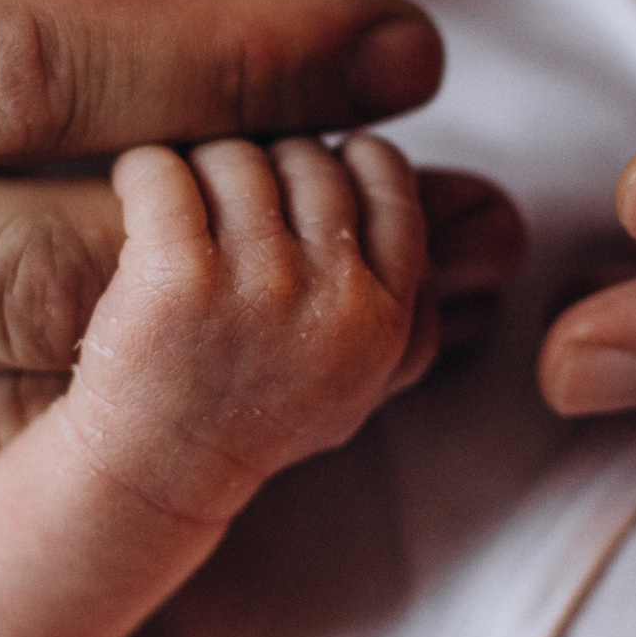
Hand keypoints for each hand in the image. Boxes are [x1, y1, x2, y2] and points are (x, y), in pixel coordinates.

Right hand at [0, 0, 513, 564]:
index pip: (10, 71)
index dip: (235, 56)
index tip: (402, 42)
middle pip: (36, 260)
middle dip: (256, 208)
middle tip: (404, 160)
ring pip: (28, 399)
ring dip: (218, 330)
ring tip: (348, 251)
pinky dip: (121, 417)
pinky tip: (207, 344)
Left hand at [58, 135, 428, 526]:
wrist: (154, 478)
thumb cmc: (253, 408)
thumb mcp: (360, 369)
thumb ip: (418, 296)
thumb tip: (497, 225)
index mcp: (385, 319)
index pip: (387, 184)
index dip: (343, 163)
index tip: (305, 174)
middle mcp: (333, 302)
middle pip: (309, 160)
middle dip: (267, 166)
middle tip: (229, 204)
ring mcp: (256, 289)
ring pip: (238, 158)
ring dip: (202, 168)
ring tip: (183, 208)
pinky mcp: (176, 279)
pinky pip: (164, 170)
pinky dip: (143, 170)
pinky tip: (138, 191)